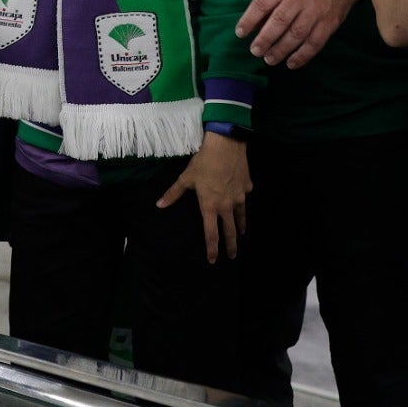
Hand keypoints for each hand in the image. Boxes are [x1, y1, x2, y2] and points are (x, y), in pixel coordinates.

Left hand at [157, 132, 250, 261]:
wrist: (226, 146)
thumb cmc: (203, 163)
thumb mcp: (185, 178)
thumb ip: (173, 194)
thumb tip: (159, 205)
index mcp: (210, 206)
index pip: (211, 234)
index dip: (212, 249)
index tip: (213, 260)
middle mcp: (226, 206)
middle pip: (230, 231)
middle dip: (231, 246)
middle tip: (232, 256)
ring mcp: (239, 197)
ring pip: (241, 217)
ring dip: (240, 227)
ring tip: (241, 234)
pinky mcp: (247, 187)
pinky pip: (245, 197)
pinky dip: (243, 202)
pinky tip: (242, 200)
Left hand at [236, 0, 355, 69]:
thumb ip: (270, 2)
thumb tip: (254, 26)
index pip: (263, 3)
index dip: (249, 19)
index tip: (240, 33)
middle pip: (279, 20)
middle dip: (265, 39)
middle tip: (255, 51)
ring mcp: (316, 11)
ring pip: (296, 34)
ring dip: (281, 50)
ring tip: (269, 59)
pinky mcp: (329, 24)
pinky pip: (314, 43)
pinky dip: (302, 56)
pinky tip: (291, 63)